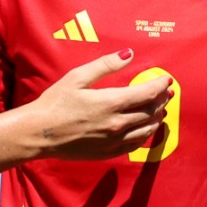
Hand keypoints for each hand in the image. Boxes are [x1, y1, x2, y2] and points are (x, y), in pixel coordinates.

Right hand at [29, 48, 172, 160]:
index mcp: (111, 102)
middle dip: (161, 100)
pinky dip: (145, 134)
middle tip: (166, 93)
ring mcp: (114, 140)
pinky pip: (135, 144)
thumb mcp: (77, 77)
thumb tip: (128, 54)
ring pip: (147, 129)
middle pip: (150, 111)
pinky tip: (145, 129)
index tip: (166, 80)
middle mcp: (117, 123)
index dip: (159, 85)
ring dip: (157, 118)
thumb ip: (105, 65)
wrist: (39, 133)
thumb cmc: (55, 103)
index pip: (147, 94)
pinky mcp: (108, 152)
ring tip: (160, 110)